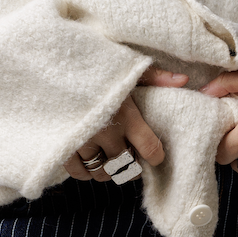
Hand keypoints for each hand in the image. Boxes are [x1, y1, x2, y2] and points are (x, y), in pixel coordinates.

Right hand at [65, 68, 187, 181]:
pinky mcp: (62, 146)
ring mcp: (82, 141)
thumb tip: (183, 80)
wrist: (54, 63)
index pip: (149, 149)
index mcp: (126, 114)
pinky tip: (90, 158)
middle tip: (131, 157)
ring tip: (110, 157)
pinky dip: (87, 171)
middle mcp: (105, 131)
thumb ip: (154, 76)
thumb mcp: (125, 67)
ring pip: (103, 172)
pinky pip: (79, 173)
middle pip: (125, 165)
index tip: (155, 155)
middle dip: (131, 165)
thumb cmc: (94, 65)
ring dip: (109, 169)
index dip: (155, 156)